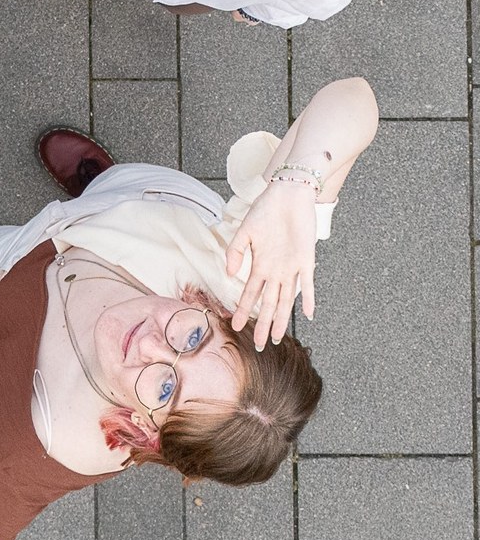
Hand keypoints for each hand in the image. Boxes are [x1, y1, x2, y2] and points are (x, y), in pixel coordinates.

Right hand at [224, 181, 317, 349]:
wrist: (288, 195)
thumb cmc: (265, 210)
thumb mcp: (244, 230)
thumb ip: (235, 251)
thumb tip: (230, 273)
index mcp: (260, 264)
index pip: (250, 293)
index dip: (244, 310)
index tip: (235, 325)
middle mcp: (276, 271)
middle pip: (269, 303)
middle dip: (263, 324)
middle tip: (258, 345)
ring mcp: (292, 267)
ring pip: (286, 299)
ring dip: (281, 318)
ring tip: (276, 337)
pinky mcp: (307, 260)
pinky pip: (308, 283)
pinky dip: (308, 299)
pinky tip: (308, 315)